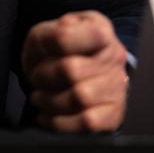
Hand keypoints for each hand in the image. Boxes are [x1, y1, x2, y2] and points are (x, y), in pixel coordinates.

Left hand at [21, 11, 128, 132]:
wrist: (83, 72)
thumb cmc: (61, 52)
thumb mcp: (50, 32)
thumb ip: (51, 31)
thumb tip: (64, 31)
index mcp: (99, 29)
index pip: (67, 37)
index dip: (48, 46)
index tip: (43, 50)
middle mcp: (114, 56)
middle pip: (70, 70)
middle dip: (43, 77)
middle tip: (36, 78)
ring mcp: (117, 86)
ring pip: (79, 97)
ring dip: (49, 101)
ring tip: (39, 98)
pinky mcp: (113, 113)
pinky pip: (87, 123)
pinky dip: (59, 123)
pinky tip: (46, 116)